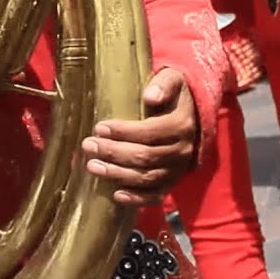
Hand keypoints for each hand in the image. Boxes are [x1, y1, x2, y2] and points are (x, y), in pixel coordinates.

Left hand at [81, 68, 196, 205]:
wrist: (191, 113)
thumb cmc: (173, 94)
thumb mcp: (172, 80)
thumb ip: (163, 84)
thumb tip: (150, 96)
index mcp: (182, 125)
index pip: (151, 132)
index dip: (124, 132)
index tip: (99, 128)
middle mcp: (183, 150)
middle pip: (146, 157)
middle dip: (114, 153)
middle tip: (88, 146)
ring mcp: (178, 169)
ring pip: (148, 177)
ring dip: (118, 175)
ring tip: (92, 166)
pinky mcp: (172, 181)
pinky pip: (156, 195)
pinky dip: (137, 199)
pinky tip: (116, 195)